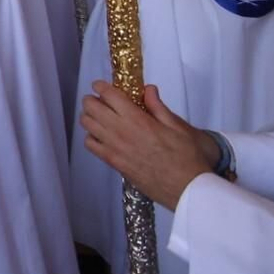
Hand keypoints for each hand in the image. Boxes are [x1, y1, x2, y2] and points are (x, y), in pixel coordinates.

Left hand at [78, 81, 220, 209]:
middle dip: (92, 99)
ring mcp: (114, 148)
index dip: (101, 86)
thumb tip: (148, 89)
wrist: (187, 188)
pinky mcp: (114, 163)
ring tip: (100, 116)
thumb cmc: (187, 157)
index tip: (101, 86)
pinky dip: (91, 137)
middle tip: (101, 100)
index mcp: (137, 119)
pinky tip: (102, 136)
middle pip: (91, 107)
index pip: (108, 95)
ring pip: (87, 124)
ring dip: (90, 116)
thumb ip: (158, 106)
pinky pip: (90, 145)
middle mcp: (121, 131)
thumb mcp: (177, 126)